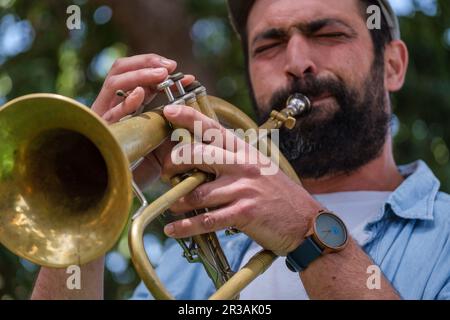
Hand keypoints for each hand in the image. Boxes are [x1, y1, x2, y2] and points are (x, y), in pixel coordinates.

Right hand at [91, 53, 193, 188]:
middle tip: (169, 68)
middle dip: (145, 63)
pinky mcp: (102, 133)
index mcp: (126, 101)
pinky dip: (126, 102)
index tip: (176, 68)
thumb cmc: (146, 158)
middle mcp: (112, 104)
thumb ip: (169, 108)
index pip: (134, 72)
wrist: (128, 186)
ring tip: (161, 75)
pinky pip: (111, 113)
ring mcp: (104, 116)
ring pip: (114, 83)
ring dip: (139, 75)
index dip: (153, 65)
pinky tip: (142, 94)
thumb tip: (190, 83)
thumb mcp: (161, 128)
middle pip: (120, 70)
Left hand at [160, 104, 324, 255]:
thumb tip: (200, 159)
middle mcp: (243, 165)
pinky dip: (186, 226)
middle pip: (198, 154)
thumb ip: (232, 161)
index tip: (170, 111)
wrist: (306, 221)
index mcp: (245, 151)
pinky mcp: (244, 213)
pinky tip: (173, 229)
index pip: (214, 129)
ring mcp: (244, 189)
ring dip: (178, 200)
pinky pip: (207, 219)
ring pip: (197, 191)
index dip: (190, 117)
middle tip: (166, 172)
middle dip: (174, 162)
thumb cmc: (277, 194)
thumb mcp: (258, 168)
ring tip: (172, 205)